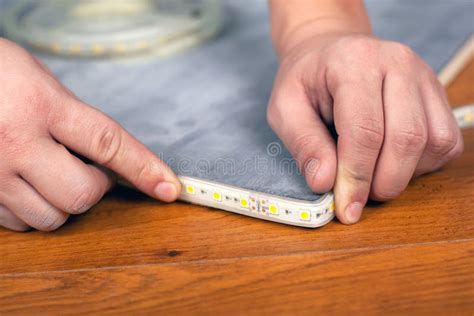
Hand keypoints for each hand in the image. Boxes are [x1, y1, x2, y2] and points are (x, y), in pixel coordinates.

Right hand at [0, 39, 180, 230]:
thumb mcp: (39, 81)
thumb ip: (74, 118)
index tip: (169, 187)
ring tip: (50, 172)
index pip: (108, 143)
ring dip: (64, 201)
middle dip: (95, 187)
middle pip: (83, 194)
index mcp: (41, 105)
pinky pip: (21, 223)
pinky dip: (34, 210)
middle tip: (85, 167)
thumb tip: (109, 155)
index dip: (145, 168)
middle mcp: (15, 143)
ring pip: (52, 218)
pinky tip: (26, 184)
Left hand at [267, 32, 462, 223]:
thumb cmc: (306, 81)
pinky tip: (392, 162)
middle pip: (406, 139)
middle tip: (358, 196)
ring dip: (404, 175)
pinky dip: (423, 165)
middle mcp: (397, 63)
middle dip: (383, 182)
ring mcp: (423, 77)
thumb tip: (324, 183)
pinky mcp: (437, 94)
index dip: (356, 178)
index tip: (346, 209)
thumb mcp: (285, 108)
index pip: (365, 131)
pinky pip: (446, 142)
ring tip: (372, 175)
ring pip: (434, 143)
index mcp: (354, 63)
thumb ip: (303, 143)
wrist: (330, 52)